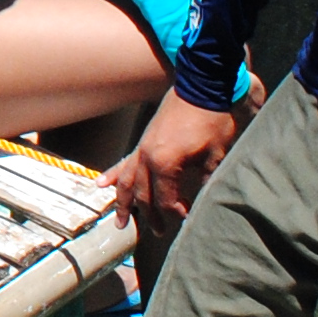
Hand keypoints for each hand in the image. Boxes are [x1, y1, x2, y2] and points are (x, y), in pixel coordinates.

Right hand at [108, 91, 240, 231]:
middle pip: (143, 193)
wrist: (204, 85)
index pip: (166, 198)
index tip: (186, 216)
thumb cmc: (213, 119)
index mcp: (164, 163)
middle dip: (150, 215)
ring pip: (126, 180)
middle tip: (158, 232)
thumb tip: (203, 200)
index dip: (175, 211)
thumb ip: (205, 179)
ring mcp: (142, 147)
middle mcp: (147, 157)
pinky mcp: (144, 140)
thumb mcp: (216, 154)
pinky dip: (113, 173)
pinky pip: (124, 161)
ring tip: (119, 221)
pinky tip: (101, 184)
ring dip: (122, 202)